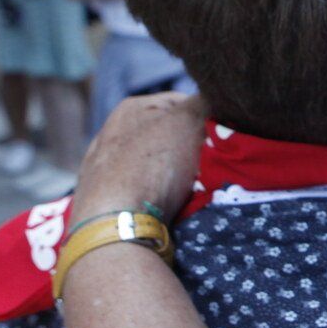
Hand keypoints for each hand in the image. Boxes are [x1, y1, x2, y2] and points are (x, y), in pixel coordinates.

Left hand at [74, 92, 206, 220]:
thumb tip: (215, 102)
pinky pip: (145, 191)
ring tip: (191, 190)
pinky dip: (159, 196)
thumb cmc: (152, 166)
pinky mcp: (105, 200)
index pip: (186, 102)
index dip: (208, 119)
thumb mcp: (187, 121)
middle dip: (193, 149)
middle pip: (172, 136)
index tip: (221, 139)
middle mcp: (113, 133)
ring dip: (178, 175)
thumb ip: (203, 102)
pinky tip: (168, 207)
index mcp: (131, 108)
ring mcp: (105, 169)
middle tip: (210, 165)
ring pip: (160, 165)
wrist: (116, 225)